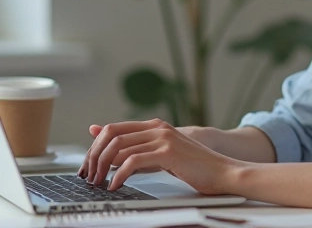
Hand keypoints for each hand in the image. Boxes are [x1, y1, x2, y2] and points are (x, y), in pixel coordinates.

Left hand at [77, 119, 242, 194]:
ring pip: (119, 148)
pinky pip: (133, 161)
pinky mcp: (168, 152)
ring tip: (100, 183)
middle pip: (111, 135)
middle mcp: (157, 127)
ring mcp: (163, 138)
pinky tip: (116, 185)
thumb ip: (137, 147)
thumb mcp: (161, 155)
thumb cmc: (194, 167)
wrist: (223, 172)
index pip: (113, 128)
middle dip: (94, 157)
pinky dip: (119, 174)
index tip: (87, 164)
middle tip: (88, 176)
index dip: (95, 146)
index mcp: (154, 126)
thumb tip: (111, 143)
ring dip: (103, 168)